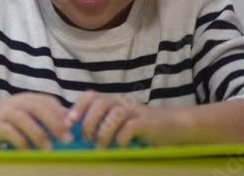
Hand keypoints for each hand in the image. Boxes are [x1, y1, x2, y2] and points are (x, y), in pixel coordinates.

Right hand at [0, 94, 72, 149]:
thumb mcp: (19, 113)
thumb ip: (38, 117)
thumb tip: (64, 127)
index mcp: (25, 98)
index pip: (48, 101)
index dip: (62, 112)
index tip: (73, 127)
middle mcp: (16, 103)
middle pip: (40, 108)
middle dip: (55, 123)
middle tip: (67, 139)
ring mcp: (4, 113)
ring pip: (26, 119)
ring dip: (39, 134)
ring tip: (49, 149)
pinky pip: (10, 133)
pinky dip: (21, 142)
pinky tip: (28, 152)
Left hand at [67, 91, 189, 147]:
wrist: (174, 126)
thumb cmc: (142, 127)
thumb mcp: (119, 121)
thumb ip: (101, 121)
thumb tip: (76, 129)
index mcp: (113, 100)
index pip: (91, 96)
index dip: (78, 107)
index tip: (69, 122)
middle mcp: (122, 101)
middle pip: (100, 103)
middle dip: (89, 122)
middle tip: (86, 139)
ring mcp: (135, 110)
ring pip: (113, 114)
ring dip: (104, 132)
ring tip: (101, 147)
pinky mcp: (147, 122)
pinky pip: (129, 127)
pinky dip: (121, 138)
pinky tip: (121, 146)